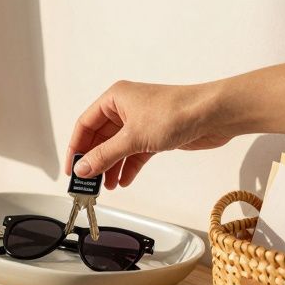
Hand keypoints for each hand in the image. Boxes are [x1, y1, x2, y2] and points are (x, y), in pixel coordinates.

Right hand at [66, 81, 234, 188]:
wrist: (213, 114)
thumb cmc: (176, 112)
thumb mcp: (132, 137)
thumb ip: (104, 155)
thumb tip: (82, 168)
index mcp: (114, 98)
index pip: (85, 124)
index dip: (76, 147)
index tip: (71, 170)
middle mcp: (125, 108)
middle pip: (100, 138)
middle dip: (94, 161)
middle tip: (87, 182)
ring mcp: (140, 122)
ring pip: (117, 147)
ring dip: (110, 167)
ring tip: (106, 186)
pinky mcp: (155, 135)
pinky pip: (134, 153)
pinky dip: (128, 167)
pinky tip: (124, 181)